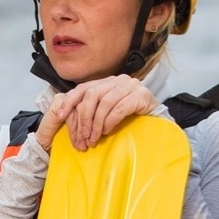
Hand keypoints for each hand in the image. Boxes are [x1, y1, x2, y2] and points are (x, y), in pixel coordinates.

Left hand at [35, 76, 159, 151]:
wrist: (158, 121)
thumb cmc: (130, 119)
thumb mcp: (107, 112)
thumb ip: (93, 110)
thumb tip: (68, 115)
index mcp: (107, 82)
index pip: (83, 88)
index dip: (70, 101)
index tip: (61, 116)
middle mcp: (118, 80)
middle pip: (92, 94)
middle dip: (84, 117)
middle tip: (83, 136)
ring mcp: (131, 85)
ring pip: (105, 102)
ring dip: (96, 123)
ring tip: (95, 138)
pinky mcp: (141, 95)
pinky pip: (119, 108)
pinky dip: (110, 122)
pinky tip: (107, 131)